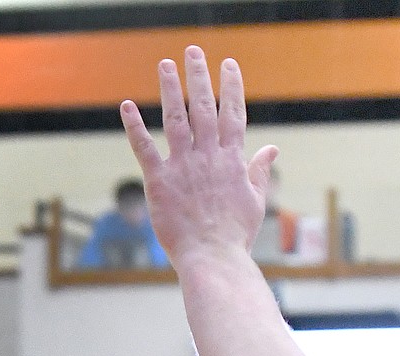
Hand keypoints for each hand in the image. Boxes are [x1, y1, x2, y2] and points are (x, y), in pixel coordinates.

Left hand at [120, 49, 276, 268]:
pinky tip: (126, 106)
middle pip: (204, 107)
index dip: (231, 87)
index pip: (233, 114)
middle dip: (199, 77)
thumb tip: (272, 150)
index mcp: (232, 160)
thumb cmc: (235, 237)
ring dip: (170, 88)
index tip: (228, 65)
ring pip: (176, 118)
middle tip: (193, 51)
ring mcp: (183, 167)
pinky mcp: (160, 181)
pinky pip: (145, 148)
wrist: (214, 260)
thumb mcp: (255, 202)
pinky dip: (134, 126)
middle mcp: (208, 157)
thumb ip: (260, 172)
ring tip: (166, 64)